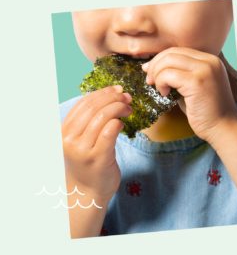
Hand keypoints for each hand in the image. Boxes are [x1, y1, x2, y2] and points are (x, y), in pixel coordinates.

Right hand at [61, 85, 131, 202]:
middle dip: (113, 97)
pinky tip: (122, 124)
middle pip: (93, 107)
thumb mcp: (82, 140)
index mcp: (63, 130)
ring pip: (103, 116)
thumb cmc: (88, 163)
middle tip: (127, 97)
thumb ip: (89, 122)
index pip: (83, 103)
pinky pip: (110, 131)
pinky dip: (118, 122)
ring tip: (129, 108)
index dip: (102, 93)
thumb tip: (110, 98)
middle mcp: (69, 138)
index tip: (117, 89)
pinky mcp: (97, 157)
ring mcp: (82, 149)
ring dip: (119, 107)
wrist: (87, 192)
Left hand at [142, 47, 236, 143]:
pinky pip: (168, 75)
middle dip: (155, 66)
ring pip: (168, 61)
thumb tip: (153, 68)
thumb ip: (179, 75)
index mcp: (209, 60)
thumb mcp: (192, 88)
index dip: (160, 59)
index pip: (177, 51)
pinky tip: (165, 95)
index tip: (149, 71)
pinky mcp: (197, 82)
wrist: (223, 128)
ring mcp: (204, 70)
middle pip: (171, 53)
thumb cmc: (205, 111)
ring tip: (158, 89)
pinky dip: (161, 83)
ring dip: (156, 75)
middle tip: (149, 81)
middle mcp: (209, 61)